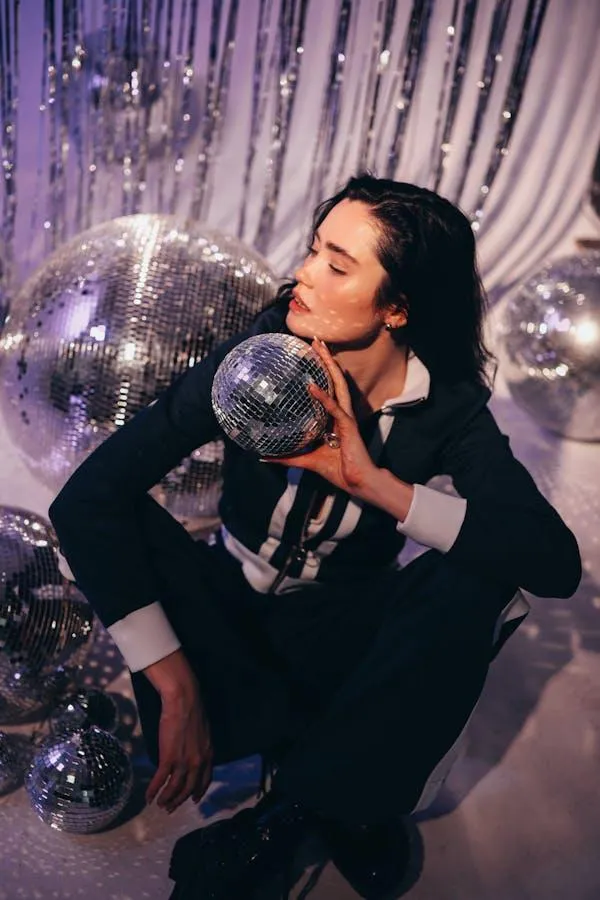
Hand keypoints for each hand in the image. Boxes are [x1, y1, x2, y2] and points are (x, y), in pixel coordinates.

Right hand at [145, 684, 213, 812]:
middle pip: (189, 788)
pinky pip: (161, 780)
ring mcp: (184, 761)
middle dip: (179, 801)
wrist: (183, 700)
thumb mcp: (203, 731)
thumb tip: (193, 752)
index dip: (198, 792)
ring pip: (175, 788)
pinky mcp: (169, 757)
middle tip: (171, 808)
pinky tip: (148, 797)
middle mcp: (198, 761)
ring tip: (159, 804)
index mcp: (208, 754)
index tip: (193, 800)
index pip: (205, 780)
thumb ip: (200, 746)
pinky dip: (154, 790)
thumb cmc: (192, 710)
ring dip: (166, 799)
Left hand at [263, 338, 377, 494]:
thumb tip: (262, 457)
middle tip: (316, 340)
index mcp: (334, 417)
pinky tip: (312, 386)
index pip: (327, 387)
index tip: (308, 354)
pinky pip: (334, 408)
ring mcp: (346, 417)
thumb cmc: (337, 470)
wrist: (357, 483)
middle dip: (326, 359)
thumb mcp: (305, 460)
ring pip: (338, 385)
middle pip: (334, 379)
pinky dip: (323, 397)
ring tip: (321, 349)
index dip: (320, 370)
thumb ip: (286, 457)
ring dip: (329, 366)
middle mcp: (341, 412)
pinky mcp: (348, 426)